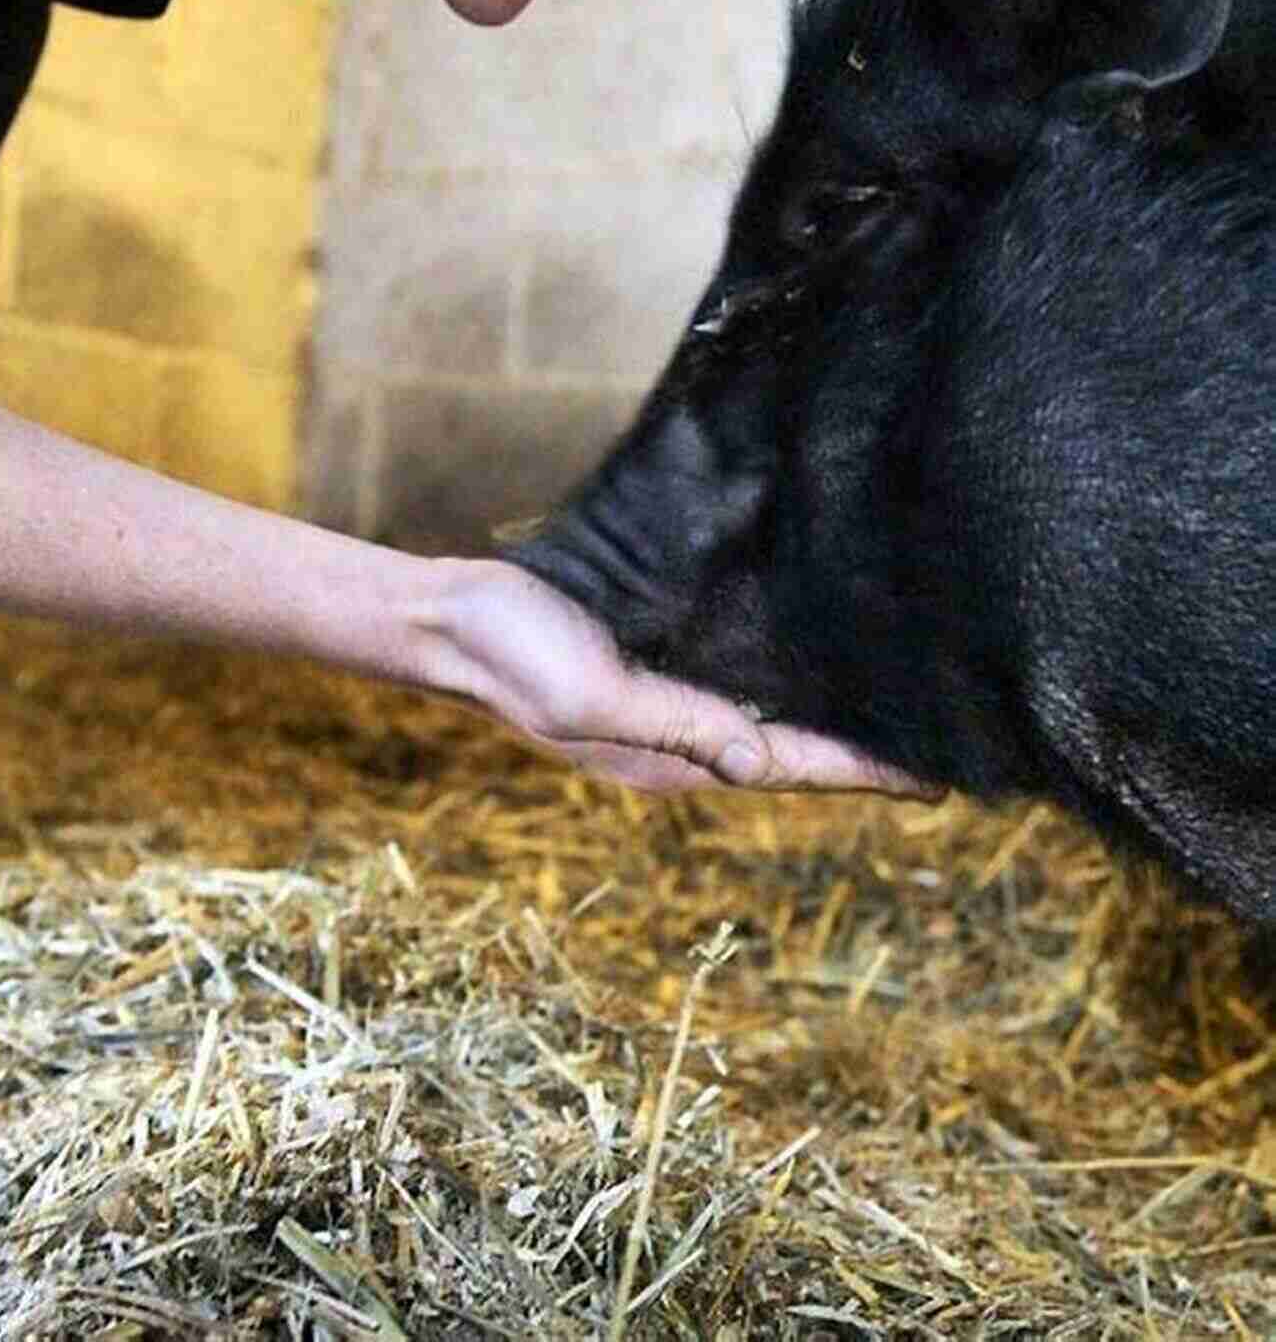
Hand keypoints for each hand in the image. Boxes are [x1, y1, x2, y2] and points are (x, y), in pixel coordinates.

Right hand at [416, 559, 940, 795]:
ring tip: (898, 708)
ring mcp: (667, 704)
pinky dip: (784, 680)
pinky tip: (813, 659)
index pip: (788, 767)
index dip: (863, 774)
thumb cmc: (512, 654)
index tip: (940, 782)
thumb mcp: (590, 696)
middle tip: (946, 744)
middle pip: (790, 752)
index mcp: (670, 755)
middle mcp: (681, 737)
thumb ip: (675, 725)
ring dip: (829, 719)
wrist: (451, 615)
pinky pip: (735, 682)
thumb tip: (760, 762)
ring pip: (768, 718)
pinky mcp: (654, 667)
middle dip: (861, 753)